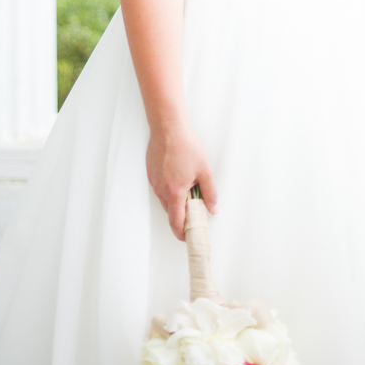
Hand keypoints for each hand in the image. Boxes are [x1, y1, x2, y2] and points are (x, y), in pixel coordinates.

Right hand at [146, 119, 217, 239]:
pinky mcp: (151, 173)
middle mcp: (161, 190)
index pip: (176, 223)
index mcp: (175, 192)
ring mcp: (155, 182)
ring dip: (176, 201)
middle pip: (171, 213)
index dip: (182, 234)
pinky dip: (170, 189)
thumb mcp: (205, 170)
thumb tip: (213, 208)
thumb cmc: (186, 146)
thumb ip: (210, 193)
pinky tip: (179, 176)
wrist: (168, 127)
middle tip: (195, 211)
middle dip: (182, 216)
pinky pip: (161, 188)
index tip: (189, 237)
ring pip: (165, 200)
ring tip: (189, 187)